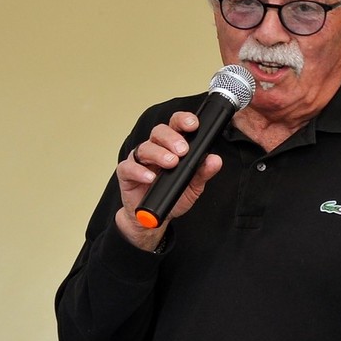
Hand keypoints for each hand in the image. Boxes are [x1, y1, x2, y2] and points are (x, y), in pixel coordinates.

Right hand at [114, 112, 222, 249]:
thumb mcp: (193, 186)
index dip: (183, 121)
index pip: (176, 126)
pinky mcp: (126, 173)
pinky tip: (150, 178)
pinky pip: (129, 167)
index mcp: (170, 146)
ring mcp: (139, 160)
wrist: (152, 219)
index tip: (193, 125)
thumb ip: (203, 172)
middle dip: (172, 138)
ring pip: (145, 148)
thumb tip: (214, 160)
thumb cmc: (171, 197)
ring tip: (171, 163)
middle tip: (183, 150)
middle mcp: (154, 149)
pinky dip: (139, 171)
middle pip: (159, 132)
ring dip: (159, 154)